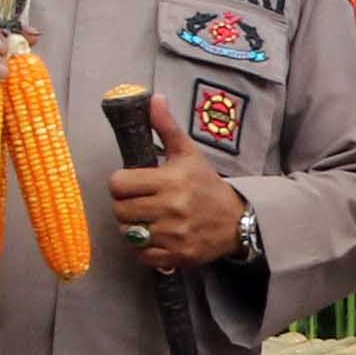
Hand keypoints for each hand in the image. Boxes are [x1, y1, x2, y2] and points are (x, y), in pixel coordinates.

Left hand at [108, 125, 249, 271]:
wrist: (236, 220)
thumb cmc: (206, 184)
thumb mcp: (188, 153)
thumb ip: (166, 126)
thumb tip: (154, 98)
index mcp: (171, 180)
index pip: (119, 184)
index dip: (120, 183)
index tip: (130, 183)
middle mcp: (171, 209)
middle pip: (120, 210)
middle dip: (124, 205)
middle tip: (137, 201)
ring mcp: (174, 235)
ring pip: (129, 234)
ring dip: (132, 227)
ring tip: (145, 219)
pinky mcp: (177, 256)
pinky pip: (142, 255)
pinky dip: (143, 248)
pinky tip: (154, 236)